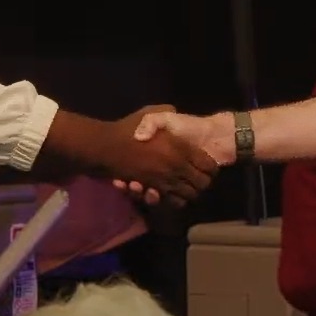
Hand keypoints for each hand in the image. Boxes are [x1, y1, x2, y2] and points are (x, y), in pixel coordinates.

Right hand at [98, 105, 218, 207]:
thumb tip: (176, 113)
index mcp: (180, 148)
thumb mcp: (150, 113)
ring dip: (189, 192)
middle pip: (202, 184)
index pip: (208, 165)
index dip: (211, 166)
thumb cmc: (127, 129)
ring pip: (189, 195)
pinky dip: (172, 200)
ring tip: (184, 184)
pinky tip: (168, 190)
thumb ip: (166, 113)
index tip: (207, 164)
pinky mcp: (153, 191)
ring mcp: (165, 182)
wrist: (104, 148)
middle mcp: (176, 167)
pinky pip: (171, 201)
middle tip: (197, 176)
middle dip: (202, 182)